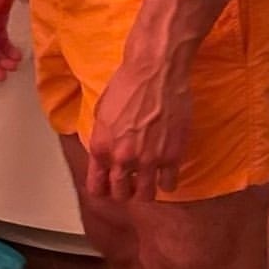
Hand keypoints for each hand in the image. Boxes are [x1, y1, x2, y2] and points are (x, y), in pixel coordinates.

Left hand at [87, 54, 192, 202]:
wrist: (155, 72)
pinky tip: (166, 173)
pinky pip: (169, 185)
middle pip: (121, 194)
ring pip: (146, 196)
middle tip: (132, 183)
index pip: (96, 187)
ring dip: (146, 191)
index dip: (103, 189)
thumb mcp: (101, 113)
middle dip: (125, 191)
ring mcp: (148, 160)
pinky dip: (167, 182)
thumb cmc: (127, 84)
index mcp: (100, 148)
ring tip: (149, 181)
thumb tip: (104, 155)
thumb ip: (102, 139)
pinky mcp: (172, 156)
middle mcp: (122, 159)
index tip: (109, 187)